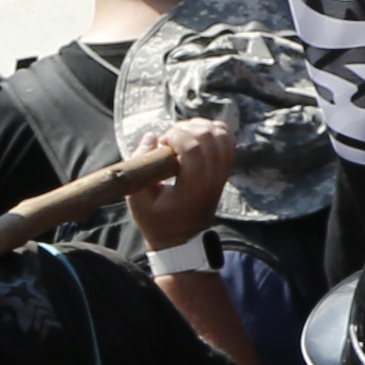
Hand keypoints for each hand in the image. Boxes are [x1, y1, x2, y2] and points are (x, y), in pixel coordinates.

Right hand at [125, 118, 234, 245]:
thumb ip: (140, 165)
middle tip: (169, 140)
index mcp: (193, 188)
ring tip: (180, 137)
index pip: (194, 148)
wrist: (181, 238)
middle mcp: (213, 179)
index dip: (176, 136)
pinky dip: (212, 131)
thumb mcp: (137, 200)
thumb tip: (151, 136)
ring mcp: (222, 173)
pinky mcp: (224, 170)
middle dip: (186, 128)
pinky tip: (194, 137)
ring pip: (221, 135)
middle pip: (209, 137)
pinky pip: (227, 140)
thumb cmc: (156, 221)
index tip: (161, 144)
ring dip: (199, 127)